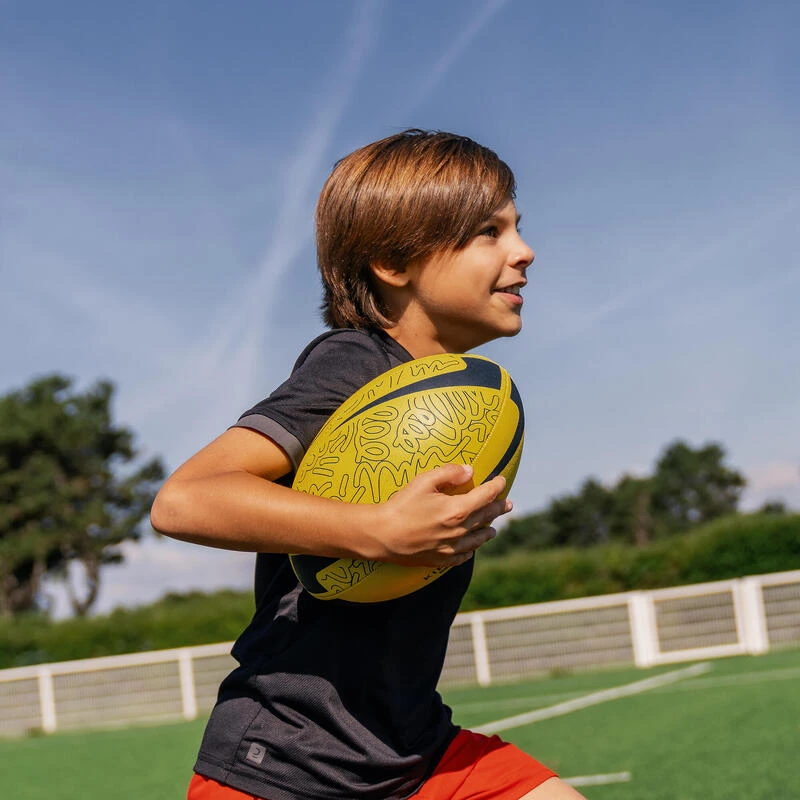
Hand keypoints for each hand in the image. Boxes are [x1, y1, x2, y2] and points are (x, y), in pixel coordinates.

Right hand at [364, 464, 511, 566]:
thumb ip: (449, 473)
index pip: (486, 496)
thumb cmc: (401, 505)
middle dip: (498, 508)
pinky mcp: (441, 559)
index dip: (496, 487)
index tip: (502, 481)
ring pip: (478, 539)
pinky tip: (472, 548)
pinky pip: (463, 556)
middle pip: (486, 517)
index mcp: (458, 510)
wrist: (382, 535)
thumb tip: (470, 471)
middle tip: (508, 504)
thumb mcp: (424, 481)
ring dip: (488, 531)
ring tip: (493, 528)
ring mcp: (451, 547)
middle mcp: (460, 531)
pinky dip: (471, 550)